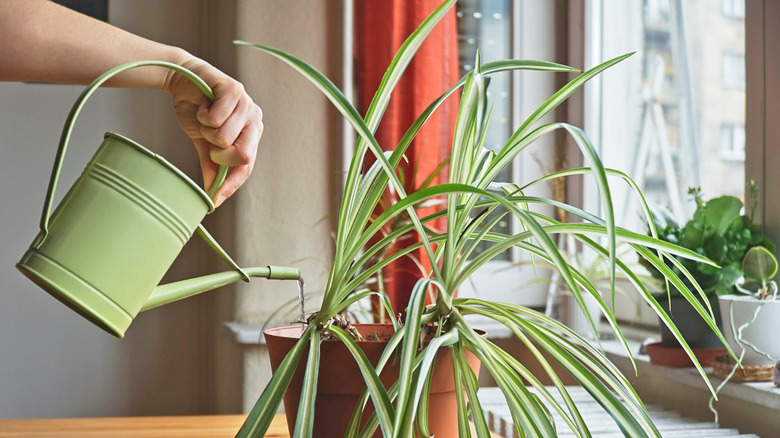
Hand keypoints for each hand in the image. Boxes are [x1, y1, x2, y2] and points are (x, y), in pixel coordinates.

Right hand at [164, 58, 261, 205]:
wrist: (181, 80)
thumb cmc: (197, 110)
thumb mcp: (204, 143)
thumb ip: (212, 165)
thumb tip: (212, 196)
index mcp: (251, 135)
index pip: (246, 166)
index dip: (231, 184)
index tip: (215, 199)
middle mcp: (254, 120)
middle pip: (243, 155)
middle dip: (219, 154)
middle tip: (209, 142)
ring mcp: (247, 104)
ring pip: (225, 138)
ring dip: (207, 131)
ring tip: (205, 117)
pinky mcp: (234, 90)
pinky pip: (217, 118)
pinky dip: (203, 116)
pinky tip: (204, 105)